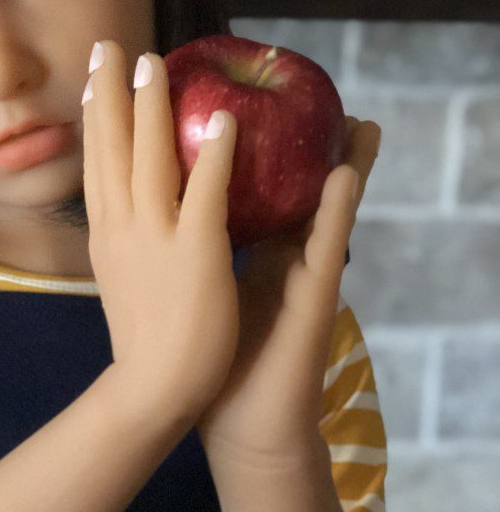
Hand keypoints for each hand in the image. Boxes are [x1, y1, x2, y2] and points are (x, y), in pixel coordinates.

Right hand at [82, 40, 240, 434]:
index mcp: (107, 235)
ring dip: (151, 105)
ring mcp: (156, 236)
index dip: (93, 120)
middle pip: (110, 147)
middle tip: (110, 47)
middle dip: (110, 93)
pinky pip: (205, 192)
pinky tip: (224, 120)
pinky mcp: (197, 251)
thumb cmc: (145, 343)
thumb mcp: (121, 283)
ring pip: (149, 157)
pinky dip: (212, 154)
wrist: (151, 389)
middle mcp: (122, 226)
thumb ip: (126, 246)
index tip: (91, 82)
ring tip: (158, 62)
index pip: (95, 165)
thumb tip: (125, 223)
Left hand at [195, 115, 381, 464]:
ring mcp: (297, 274)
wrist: (234, 420)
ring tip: (356, 119)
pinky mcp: (311, 298)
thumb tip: (154, 215)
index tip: (236, 101)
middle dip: (296, 139)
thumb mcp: (189, 285)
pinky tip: (346, 172)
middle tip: (307, 90)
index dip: (237, 142)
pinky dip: (336, 208)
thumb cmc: (210, 357)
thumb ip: (185, 247)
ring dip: (340, 160)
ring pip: (317, 207)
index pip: (239, 183)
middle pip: (284, 184)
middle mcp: (273, 253)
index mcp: (239, 246)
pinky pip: (323, 244)